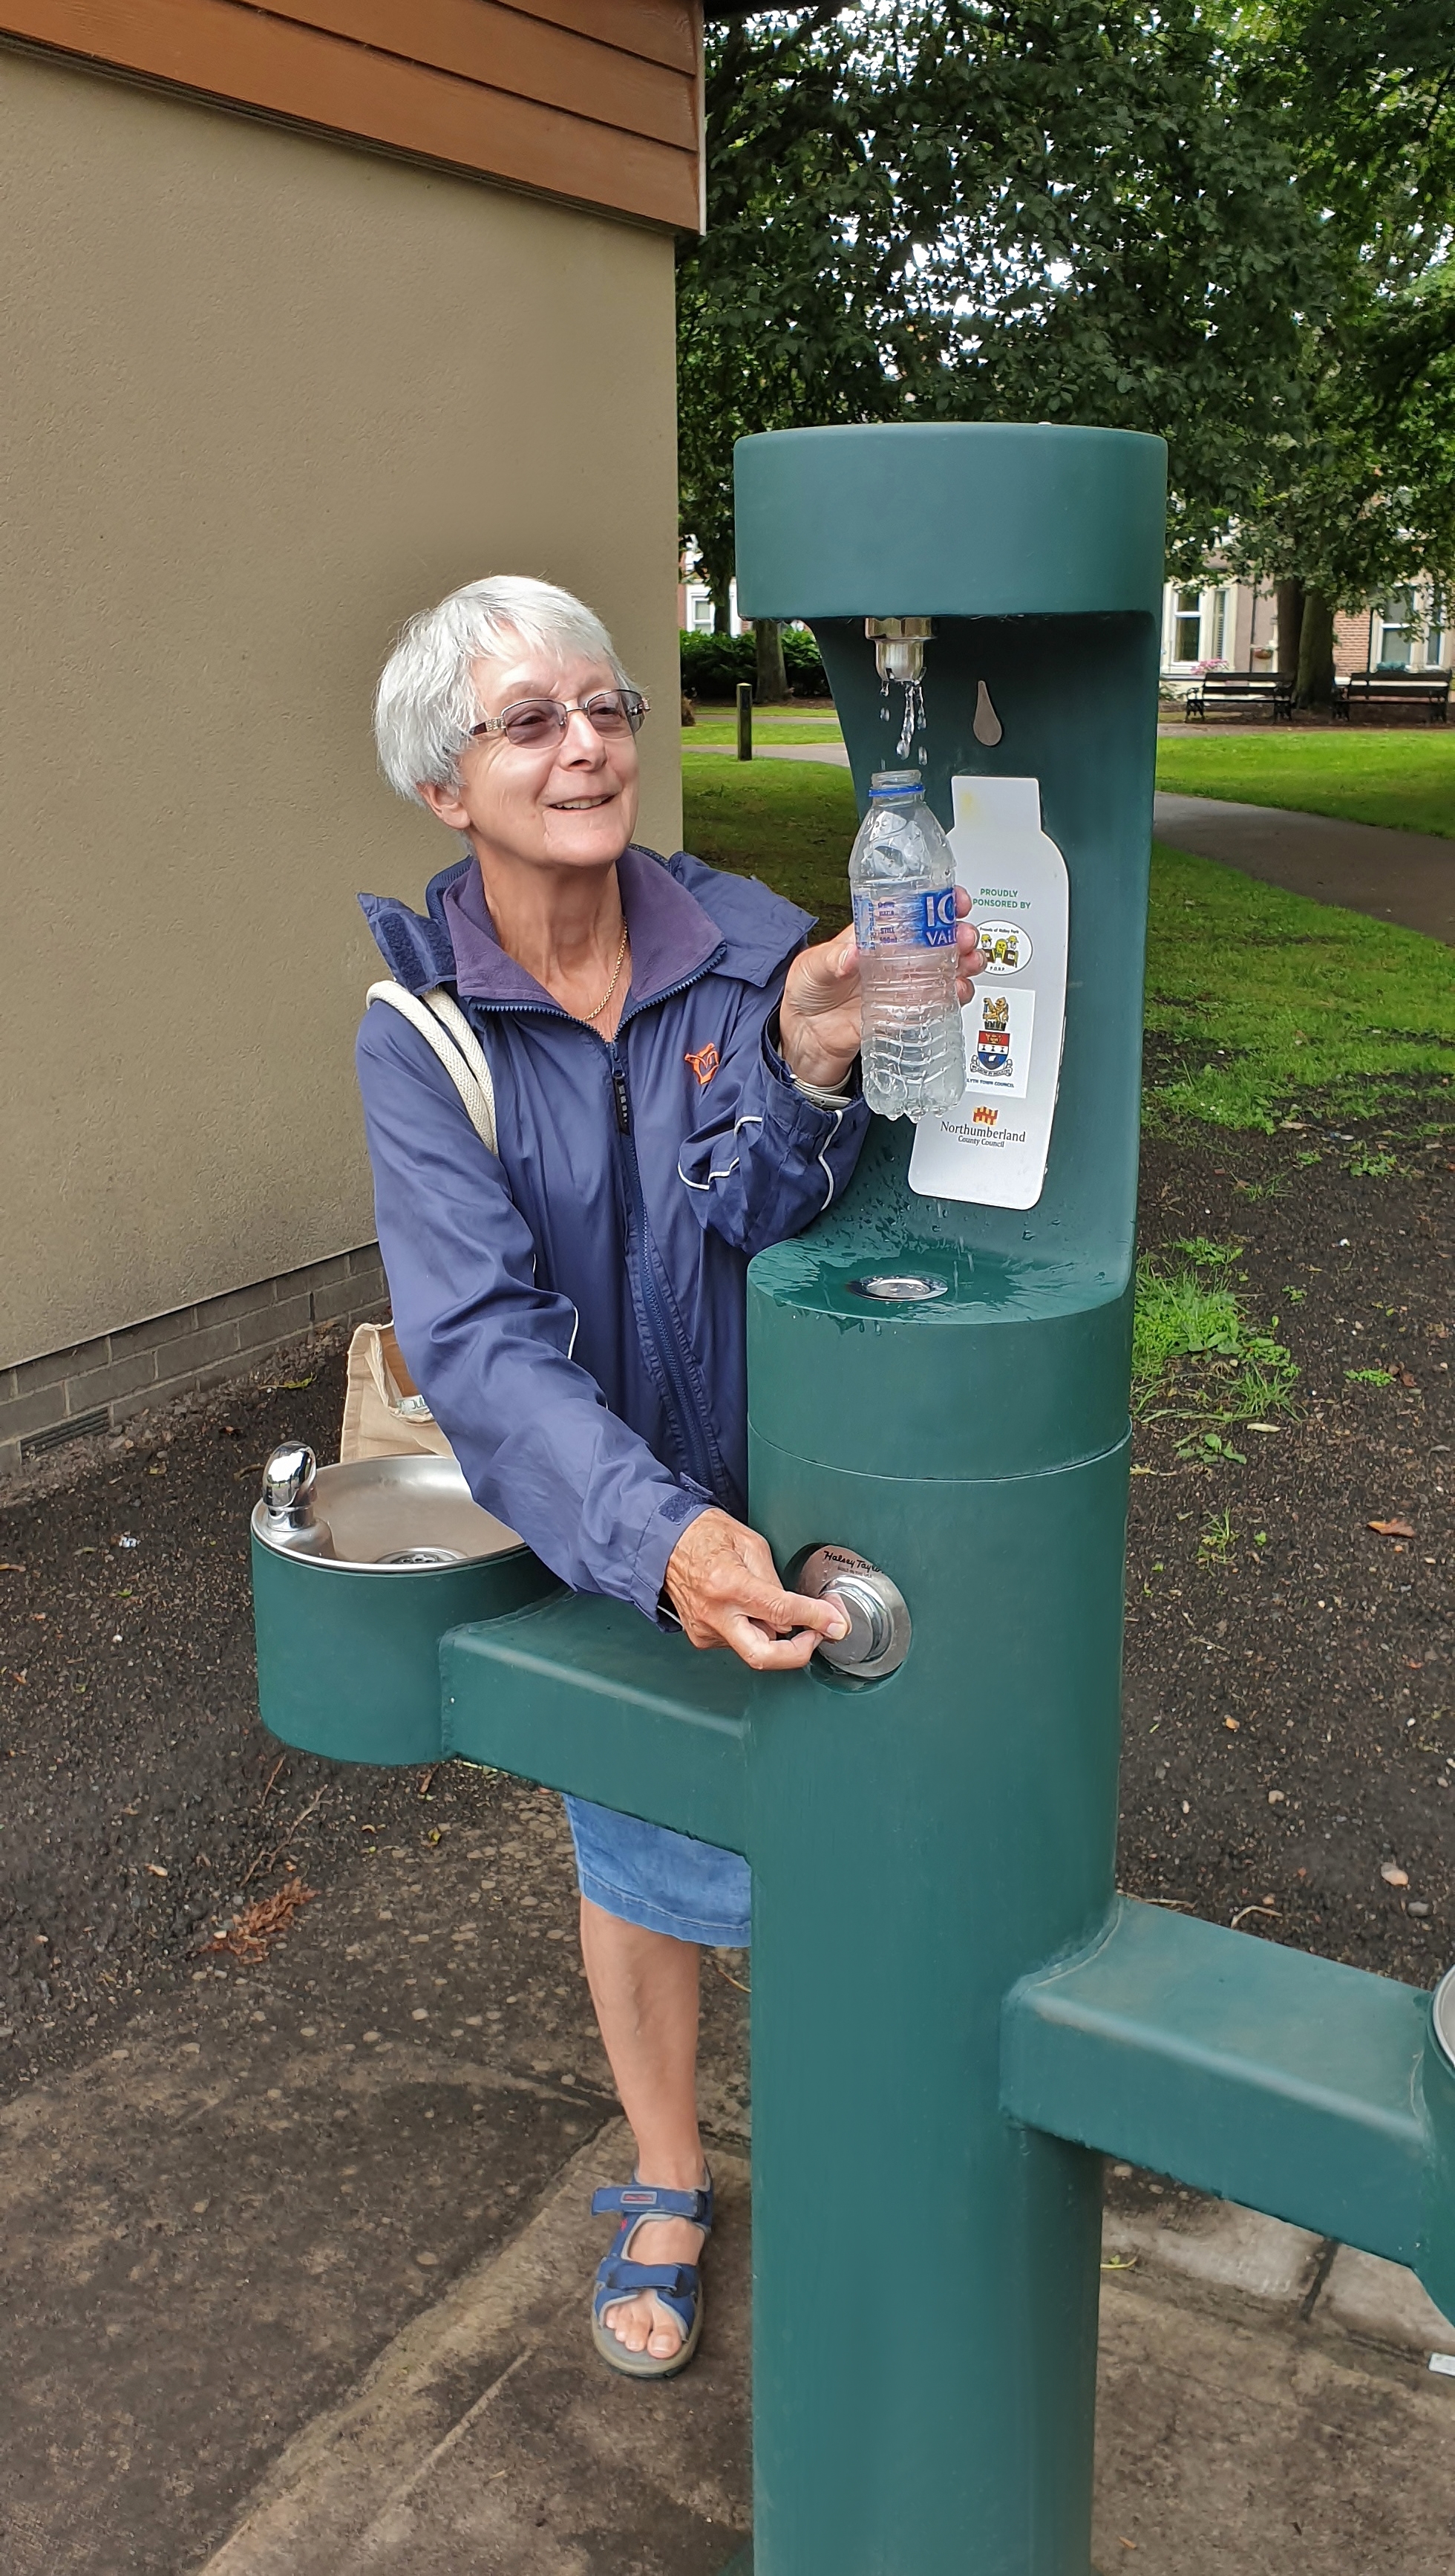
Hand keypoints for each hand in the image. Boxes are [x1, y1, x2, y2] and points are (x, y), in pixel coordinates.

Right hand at [664, 1508, 849, 1670]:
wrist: (662, 1542)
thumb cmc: (702, 1534)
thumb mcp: (749, 1543)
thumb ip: (774, 1580)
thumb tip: (795, 1608)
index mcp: (728, 1584)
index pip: (781, 1611)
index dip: (815, 1618)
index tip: (835, 1622)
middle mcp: (714, 1613)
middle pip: (764, 1656)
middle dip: (798, 1653)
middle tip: (816, 1635)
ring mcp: (705, 1629)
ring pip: (754, 1647)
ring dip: (774, 1633)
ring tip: (771, 1605)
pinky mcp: (701, 1637)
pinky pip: (739, 1642)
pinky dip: (753, 1629)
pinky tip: (748, 1609)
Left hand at [779, 891, 988, 1091]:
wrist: (805, 1040)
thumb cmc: (806, 994)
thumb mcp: (811, 968)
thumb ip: (831, 959)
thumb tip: (852, 952)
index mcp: (874, 936)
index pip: (911, 911)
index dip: (937, 903)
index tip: (953, 900)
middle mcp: (895, 958)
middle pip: (938, 939)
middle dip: (959, 934)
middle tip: (964, 937)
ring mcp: (904, 985)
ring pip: (945, 968)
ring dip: (963, 963)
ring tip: (967, 965)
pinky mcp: (907, 1012)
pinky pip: (937, 1002)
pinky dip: (952, 996)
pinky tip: (955, 992)